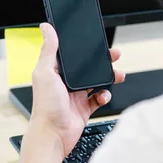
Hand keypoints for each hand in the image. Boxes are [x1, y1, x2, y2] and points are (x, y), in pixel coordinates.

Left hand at [27, 23, 125, 157]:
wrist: (54, 135)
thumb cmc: (45, 106)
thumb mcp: (45, 72)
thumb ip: (49, 50)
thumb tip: (46, 28)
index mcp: (55, 72)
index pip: (72, 55)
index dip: (84, 48)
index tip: (96, 42)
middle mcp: (65, 82)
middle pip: (87, 67)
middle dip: (101, 62)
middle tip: (114, 56)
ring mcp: (75, 96)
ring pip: (96, 81)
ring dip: (108, 78)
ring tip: (117, 75)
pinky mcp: (84, 108)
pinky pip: (99, 98)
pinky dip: (104, 96)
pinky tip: (104, 95)